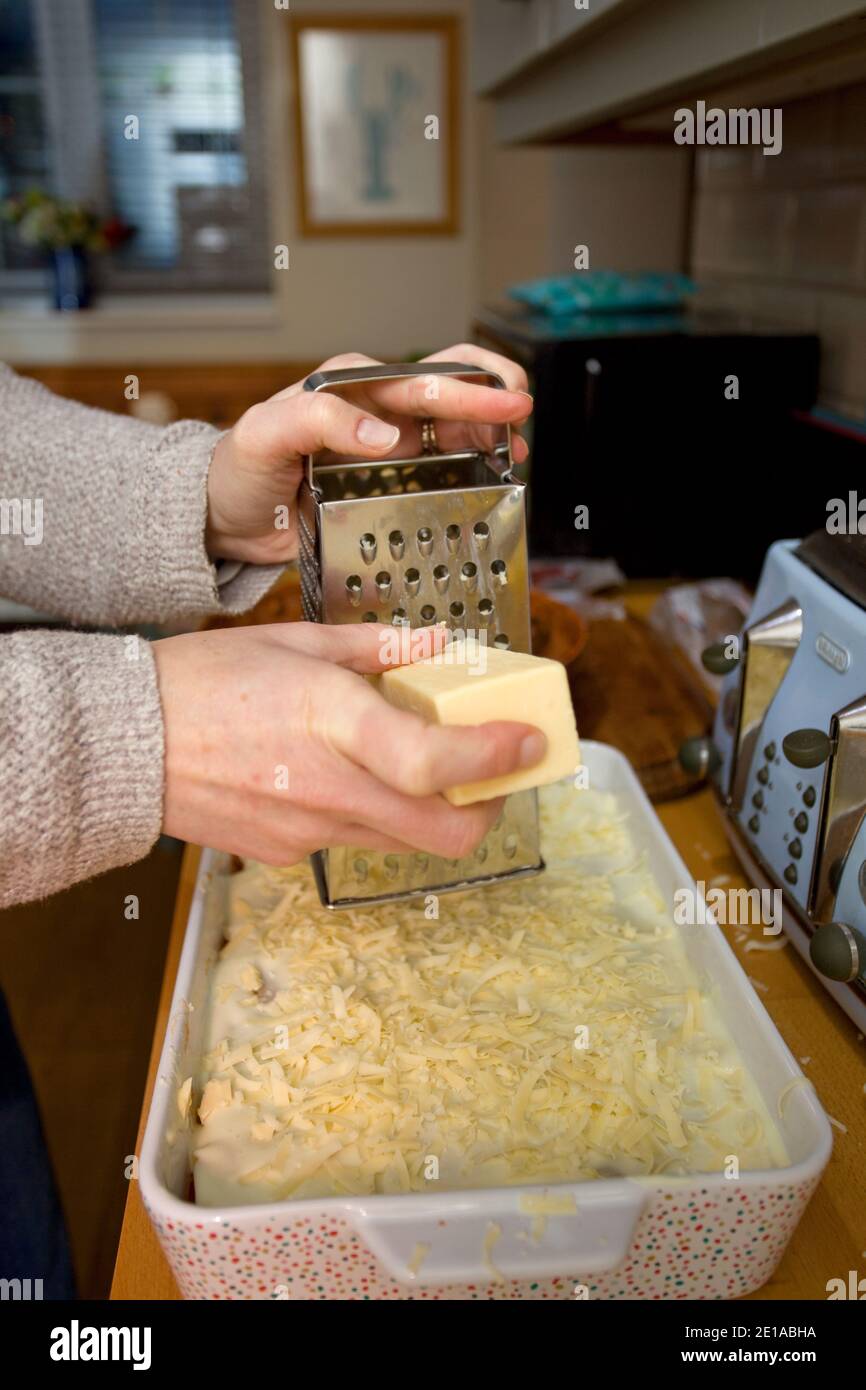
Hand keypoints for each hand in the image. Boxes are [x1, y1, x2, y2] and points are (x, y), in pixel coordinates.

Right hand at [153, 621, 545, 865]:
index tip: (529, 742)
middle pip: (443, 835)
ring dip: (431, 813)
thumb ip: (377, 648)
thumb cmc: (202, 681)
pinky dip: (371, 815)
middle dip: (488, 810)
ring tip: (419, 768)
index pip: (433, 763)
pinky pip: (352, 842)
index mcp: (330, 720)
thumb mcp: (294, 644)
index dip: (495, 758)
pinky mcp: (286, 855)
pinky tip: (343, 779)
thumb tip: (437, 647)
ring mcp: (307, 830)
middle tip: (495, 776)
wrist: (122, 745)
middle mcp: (327, 786)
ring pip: (404, 843)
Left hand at [205, 345, 531, 564]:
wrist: (226, 516)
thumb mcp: (264, 436)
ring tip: (517, 453)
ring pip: (455, 423)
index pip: (421, 379)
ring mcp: (387, 443)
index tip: (509, 405)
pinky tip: (493, 477)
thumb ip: (318, 423)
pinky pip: (441, 466)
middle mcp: (375, 408)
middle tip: (523, 419)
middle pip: (450, 387)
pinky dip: (473, 465)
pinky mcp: (391, 479)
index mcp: (350, 387)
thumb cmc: (238, 470)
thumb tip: (387, 434)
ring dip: (491, 431)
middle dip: (495, 396)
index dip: (471, 389)